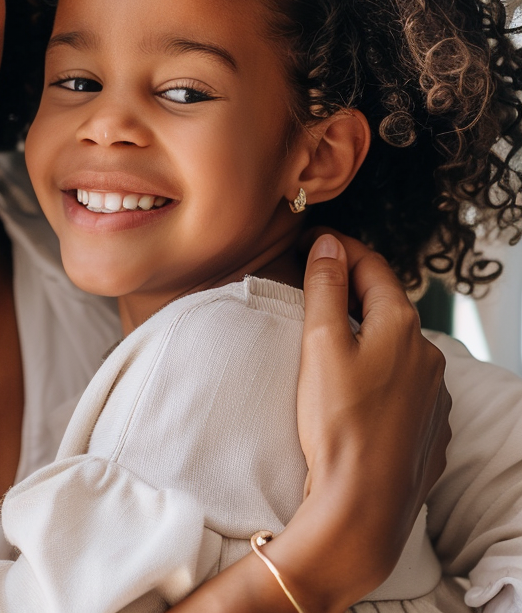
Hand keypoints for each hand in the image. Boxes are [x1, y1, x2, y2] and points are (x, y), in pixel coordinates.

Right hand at [291, 231, 451, 601]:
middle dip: (353, 286)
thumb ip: (326, 287)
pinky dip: (379, 370)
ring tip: (331, 335)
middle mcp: (428, 354)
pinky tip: (355, 385)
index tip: (310, 240)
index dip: (339, 247)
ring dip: (368, 330)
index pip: (372, 265)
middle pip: (387, 303)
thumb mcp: (321, 342)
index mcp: (401, 326)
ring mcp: (434, 394)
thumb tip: (329, 245)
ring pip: (398, 345)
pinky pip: (405, 383)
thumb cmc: (337, 422)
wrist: (363, 504)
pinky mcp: (429, 427)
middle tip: (314, 279)